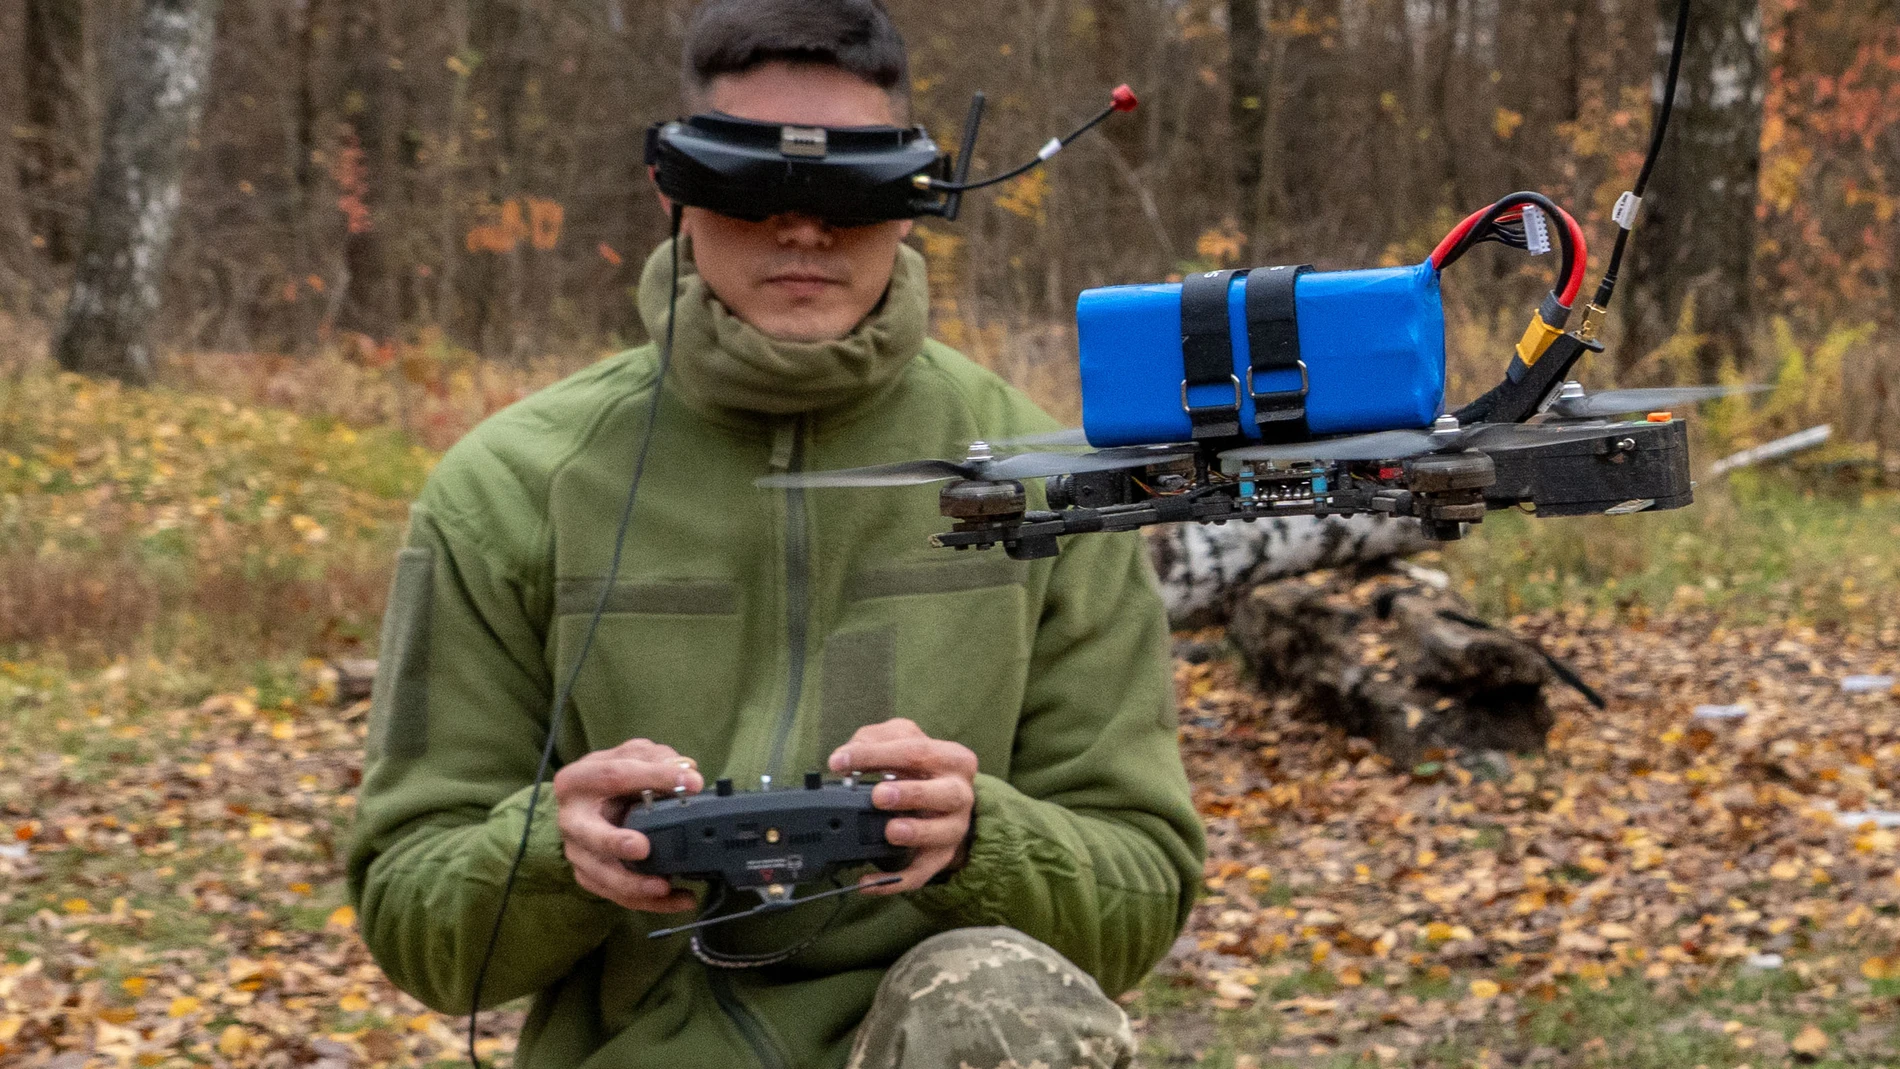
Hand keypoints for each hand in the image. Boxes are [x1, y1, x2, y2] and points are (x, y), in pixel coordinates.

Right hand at [552, 738, 702, 911]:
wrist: (588, 802)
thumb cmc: (611, 776)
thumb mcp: (631, 756)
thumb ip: (656, 758)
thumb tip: (686, 771)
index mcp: (577, 780)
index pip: (616, 775)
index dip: (656, 777)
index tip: (693, 784)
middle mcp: (571, 818)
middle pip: (590, 834)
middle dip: (615, 843)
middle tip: (642, 849)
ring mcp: (577, 851)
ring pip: (601, 874)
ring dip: (633, 884)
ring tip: (664, 886)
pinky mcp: (587, 875)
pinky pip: (614, 894)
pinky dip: (645, 902)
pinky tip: (674, 898)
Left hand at [828, 718, 976, 893]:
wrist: (945, 799)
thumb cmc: (919, 767)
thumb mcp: (901, 740)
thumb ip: (874, 739)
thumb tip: (847, 755)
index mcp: (952, 758)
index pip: (916, 751)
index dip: (875, 755)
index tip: (840, 762)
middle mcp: (960, 793)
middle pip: (944, 793)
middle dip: (911, 794)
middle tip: (879, 796)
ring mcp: (955, 827)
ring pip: (942, 833)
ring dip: (915, 833)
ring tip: (890, 831)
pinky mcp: (942, 856)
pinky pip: (923, 872)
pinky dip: (897, 880)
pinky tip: (869, 883)